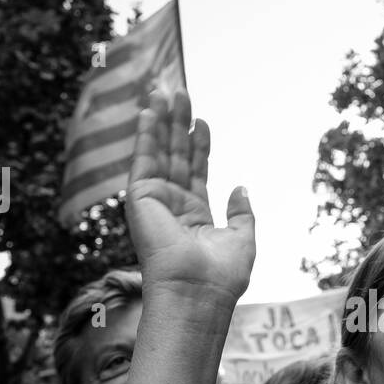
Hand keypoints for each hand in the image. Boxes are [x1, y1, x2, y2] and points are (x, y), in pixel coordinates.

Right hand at [126, 88, 255, 302]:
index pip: (197, 171)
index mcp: (195, 216)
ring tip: (166, 92)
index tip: (202, 121)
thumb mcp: (242, 239)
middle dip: (178, 125)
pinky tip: (149, 112)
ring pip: (159, 153)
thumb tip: (241, 188)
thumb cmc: (221, 275)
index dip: (199, 145)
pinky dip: (145, 135)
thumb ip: (241, 212)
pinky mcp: (140, 198)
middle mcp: (173, 206)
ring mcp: (155, 201)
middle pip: (176, 156)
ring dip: (161, 122)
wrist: (197, 291)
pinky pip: (143, 160)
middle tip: (181, 93)